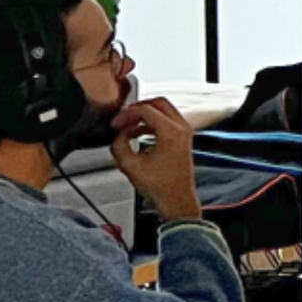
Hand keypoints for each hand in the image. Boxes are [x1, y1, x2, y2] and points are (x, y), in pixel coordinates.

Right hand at [107, 100, 202, 220]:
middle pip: (158, 103)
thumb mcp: (129, 165)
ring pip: (164, 110)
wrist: (176, 199)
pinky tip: (137, 133)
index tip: (116, 123)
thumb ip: (119, 144)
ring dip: (144, 115)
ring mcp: (185, 132)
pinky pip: (167, 120)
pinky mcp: (183, 138)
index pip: (146, 109)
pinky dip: (151, 123)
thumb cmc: (160, 186)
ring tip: (127, 127)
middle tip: (122, 118)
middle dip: (137, 108)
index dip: (126, 114)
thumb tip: (117, 134)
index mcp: (172, 132)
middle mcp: (182, 129)